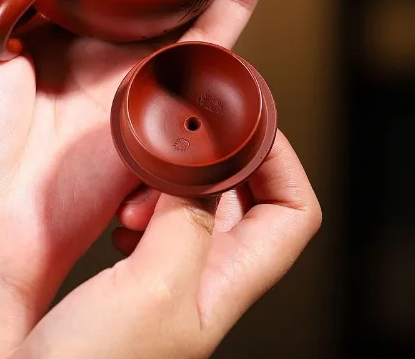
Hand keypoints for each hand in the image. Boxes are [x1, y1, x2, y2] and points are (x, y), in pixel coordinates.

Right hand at [14, 133, 320, 357]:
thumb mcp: (150, 288)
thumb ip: (186, 222)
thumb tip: (208, 159)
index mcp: (226, 286)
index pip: (293, 214)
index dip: (283, 163)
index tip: (249, 127)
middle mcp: (207, 280)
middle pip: (250, 201)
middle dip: (222, 164)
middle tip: (185, 146)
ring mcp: (172, 280)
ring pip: (200, 206)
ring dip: (180, 181)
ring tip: (141, 190)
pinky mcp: (136, 278)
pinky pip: (161, 220)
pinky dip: (149, 199)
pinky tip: (122, 214)